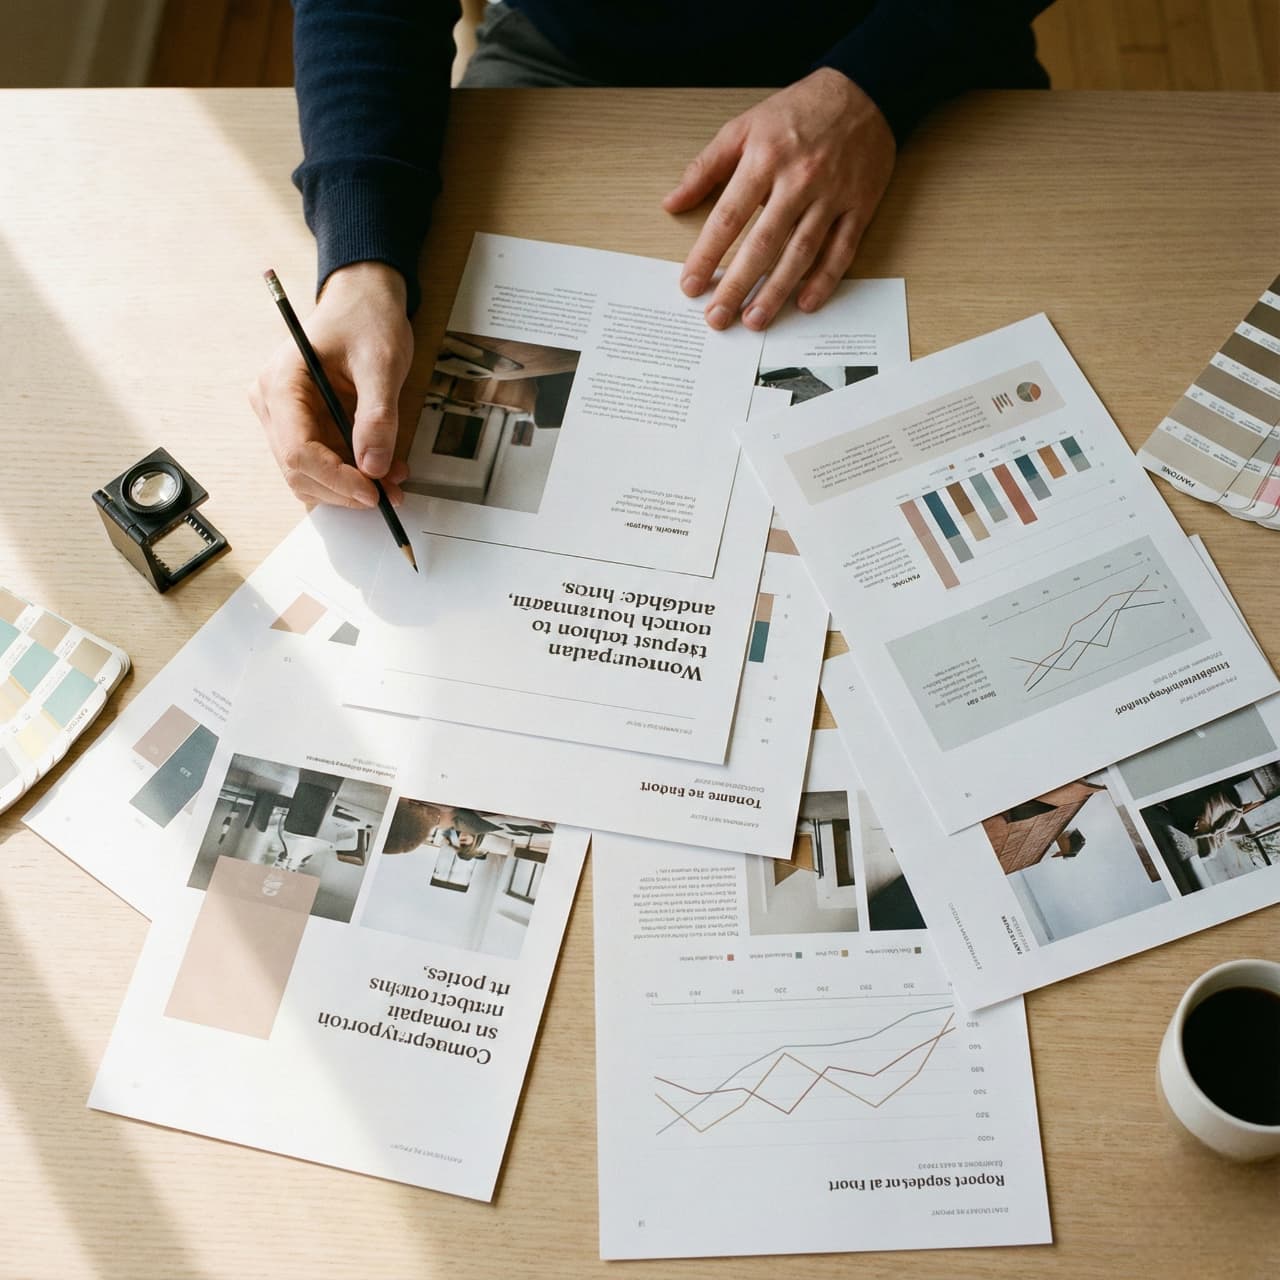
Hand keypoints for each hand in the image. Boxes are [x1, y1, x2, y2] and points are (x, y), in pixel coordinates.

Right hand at [250, 261, 413, 507]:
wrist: (364, 300)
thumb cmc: (367, 319)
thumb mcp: (382, 363)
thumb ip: (377, 416)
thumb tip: (373, 466)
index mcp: (282, 382)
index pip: (297, 449)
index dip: (336, 479)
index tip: (373, 492)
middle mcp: (274, 404)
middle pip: (299, 469)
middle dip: (345, 489)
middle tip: (390, 494)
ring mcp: (287, 417)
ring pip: (310, 474)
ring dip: (351, 487)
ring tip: (392, 481)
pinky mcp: (306, 425)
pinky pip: (325, 462)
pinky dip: (353, 474)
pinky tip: (383, 469)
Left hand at [663, 69, 894, 330]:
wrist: (864, 91)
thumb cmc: (798, 111)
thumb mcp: (744, 126)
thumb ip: (705, 167)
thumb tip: (672, 202)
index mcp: (764, 159)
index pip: (728, 216)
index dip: (706, 255)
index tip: (690, 285)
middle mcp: (798, 180)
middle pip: (763, 243)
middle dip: (737, 285)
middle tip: (718, 318)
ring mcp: (832, 196)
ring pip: (801, 252)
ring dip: (777, 291)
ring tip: (755, 320)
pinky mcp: (860, 206)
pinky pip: (841, 250)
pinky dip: (824, 279)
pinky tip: (805, 303)